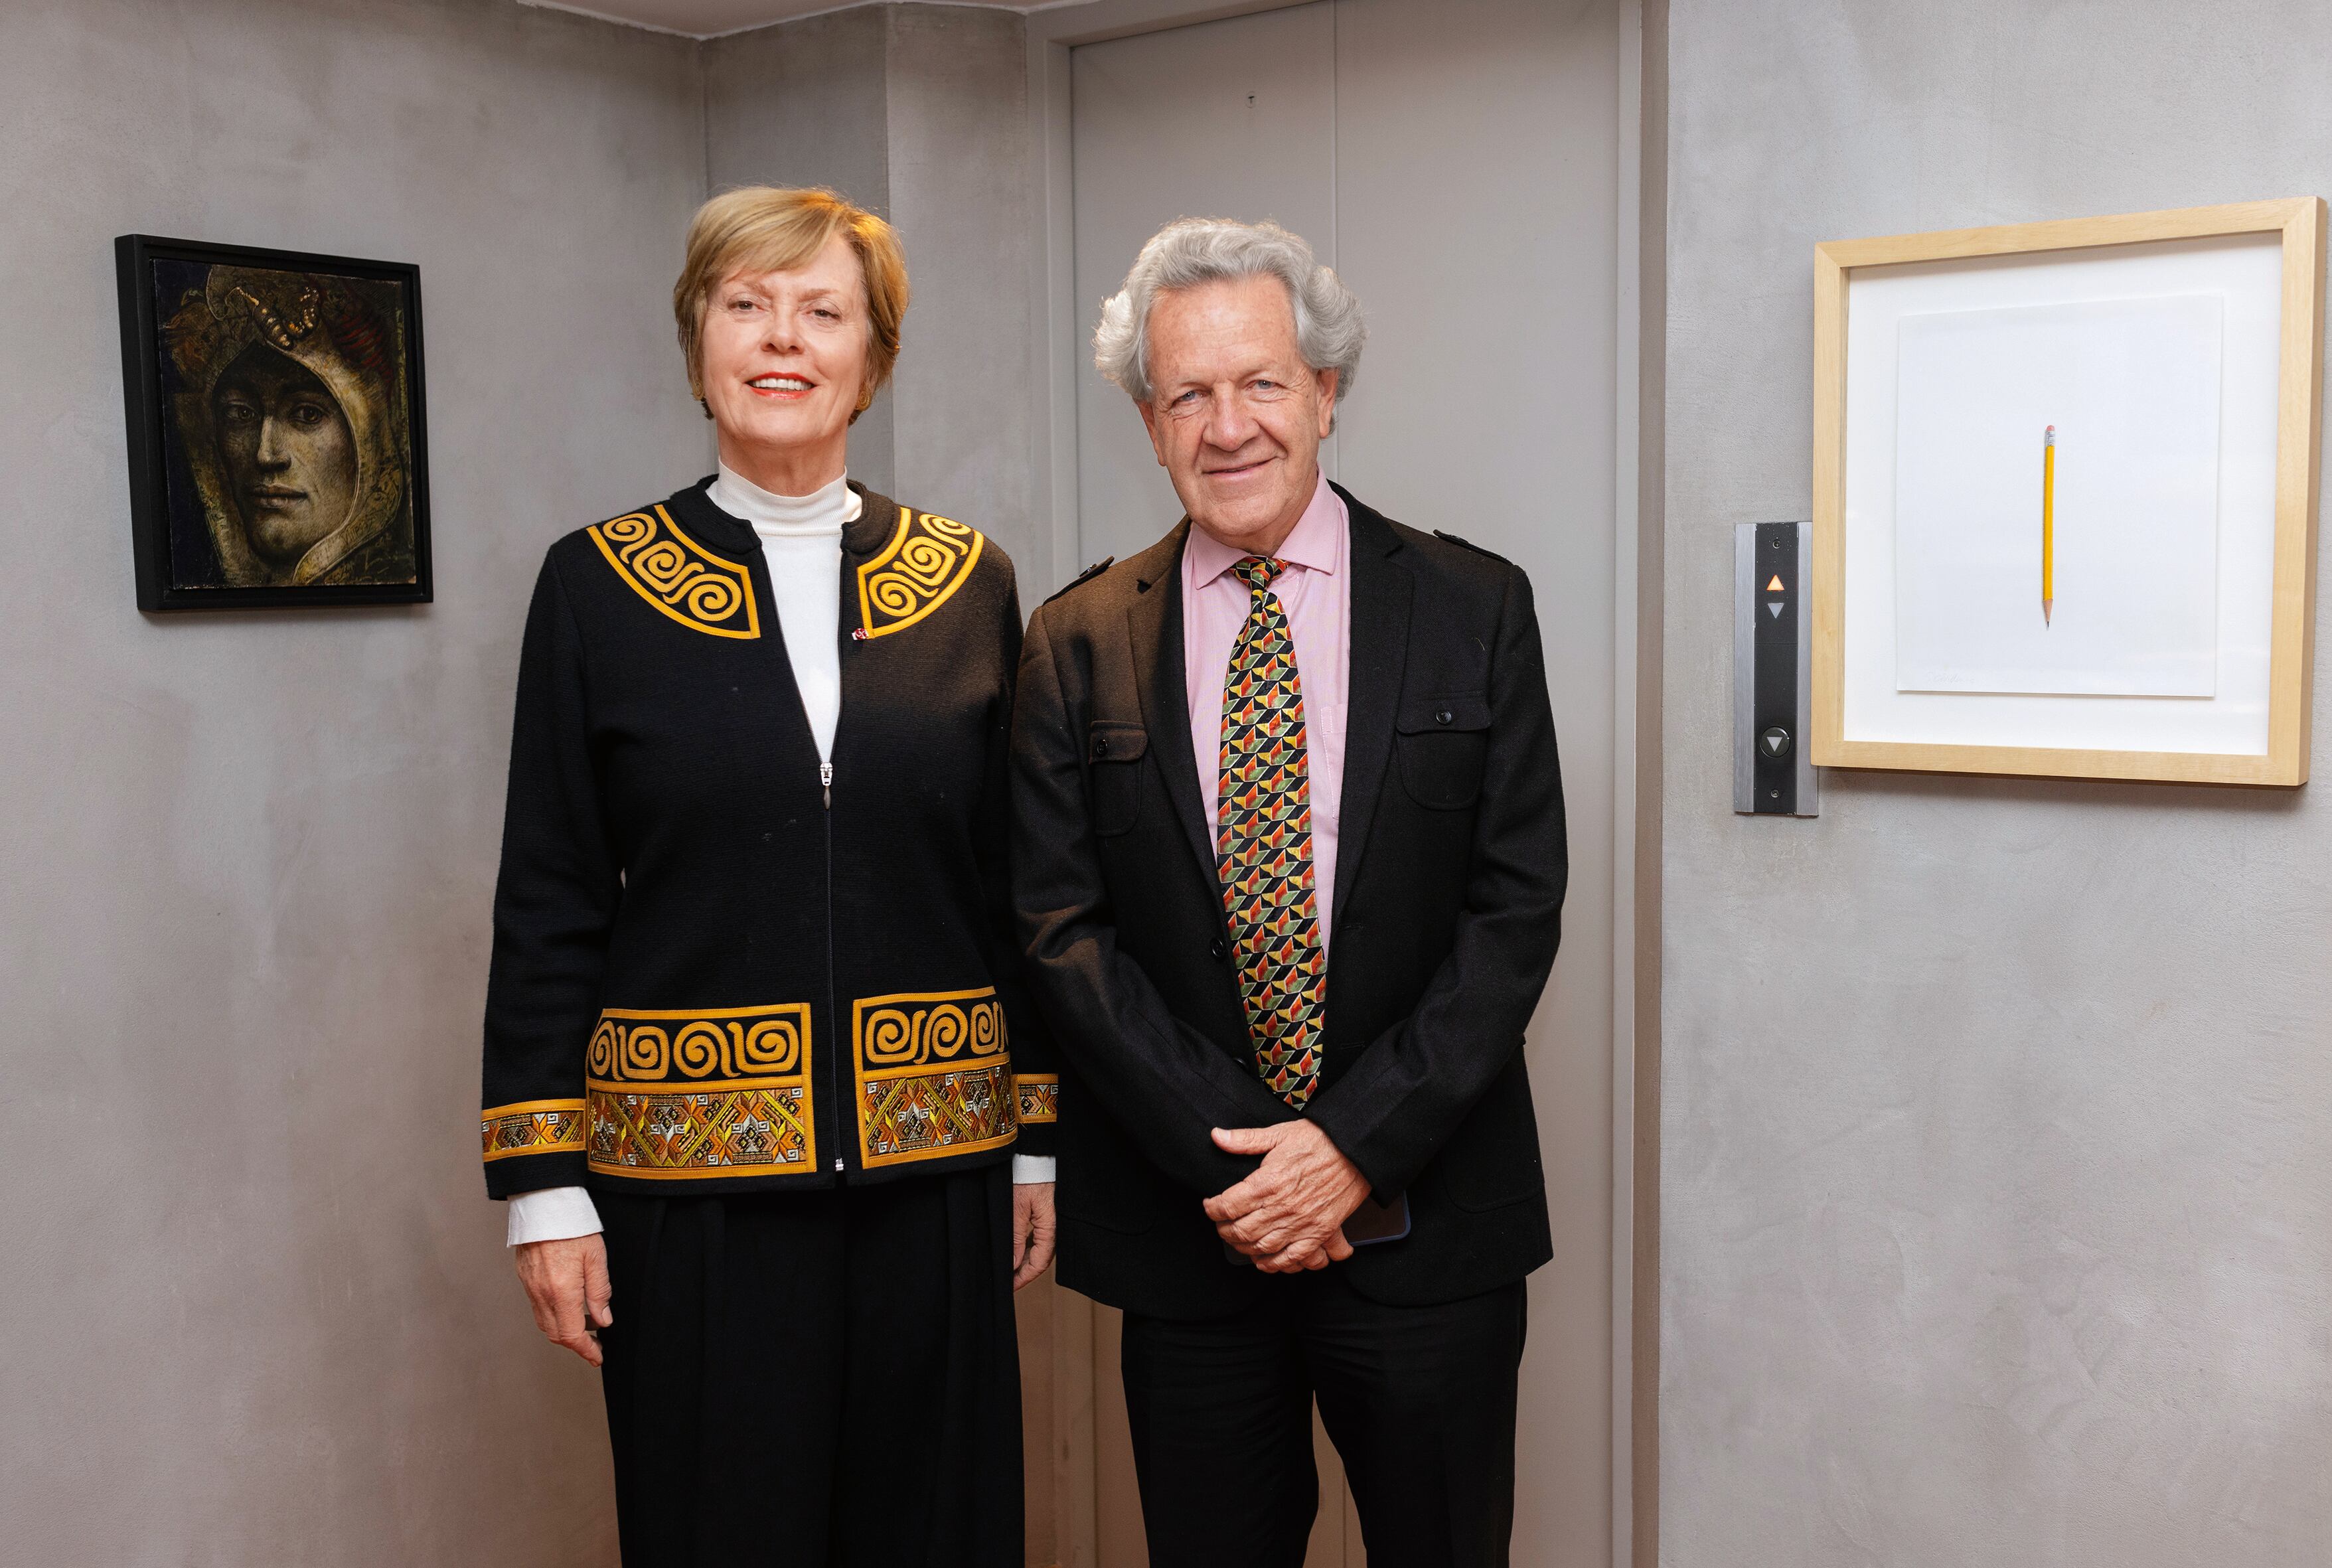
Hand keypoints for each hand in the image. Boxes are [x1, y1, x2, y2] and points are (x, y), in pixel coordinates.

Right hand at [514, 1234, 612, 1365]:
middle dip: (577, 1344)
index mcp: (562, 1292)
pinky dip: (554, 1316)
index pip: (572, 1334)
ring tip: (587, 1324)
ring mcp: (531, 1287)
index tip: (597, 1357)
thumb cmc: (572, 1226)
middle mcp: (542, 1294)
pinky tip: (570, 1306)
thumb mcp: (596, 1258)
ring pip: (546, 1323)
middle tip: (595, 1344)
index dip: (586, 1350)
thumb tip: (604, 1320)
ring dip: (565, 1330)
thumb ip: (600, 1292)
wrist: (544, 1204)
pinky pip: (538, 1308)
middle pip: (557, 1334)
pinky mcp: (526, 1279)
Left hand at [1012, 1182, 1057, 1289]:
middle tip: (1006, 1280)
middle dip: (1023, 1271)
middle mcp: (1056, 1226)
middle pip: (1041, 1257)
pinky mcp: (1049, 1211)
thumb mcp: (1017, 1207)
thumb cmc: (1028, 1174)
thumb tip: (1012, 1265)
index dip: (1023, 1278)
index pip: (1039, 1263)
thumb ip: (1015, 1238)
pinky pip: (1040, 1235)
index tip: (1009, 1286)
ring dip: (1025, 1259)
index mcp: (1052, 1227)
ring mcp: (1054, 1219)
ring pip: (1040, 1247)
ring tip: (1008, 1267)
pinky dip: (1028, 1245)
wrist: (1037, 1152)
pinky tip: (1016, 1249)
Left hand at [1204, 1121, 1370, 1272]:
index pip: (1228, 1206)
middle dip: (1224, 1231)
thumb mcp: (1279, 1133)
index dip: (1212, 1209)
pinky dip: (1276, 1264)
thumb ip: (1245, 1139)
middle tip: (1221, 1224)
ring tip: (1239, 1240)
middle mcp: (1282, 1208)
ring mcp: (1301, 1223)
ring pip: (1262, 1248)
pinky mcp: (1319, 1232)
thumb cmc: (1320, 1141)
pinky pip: (1293, 1258)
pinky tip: (1266, 1260)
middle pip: (1241, 1231)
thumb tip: (1217, 1136)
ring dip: (1244, 1248)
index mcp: (1268, 1183)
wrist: (1357, 1152)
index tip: (1210, 1205)